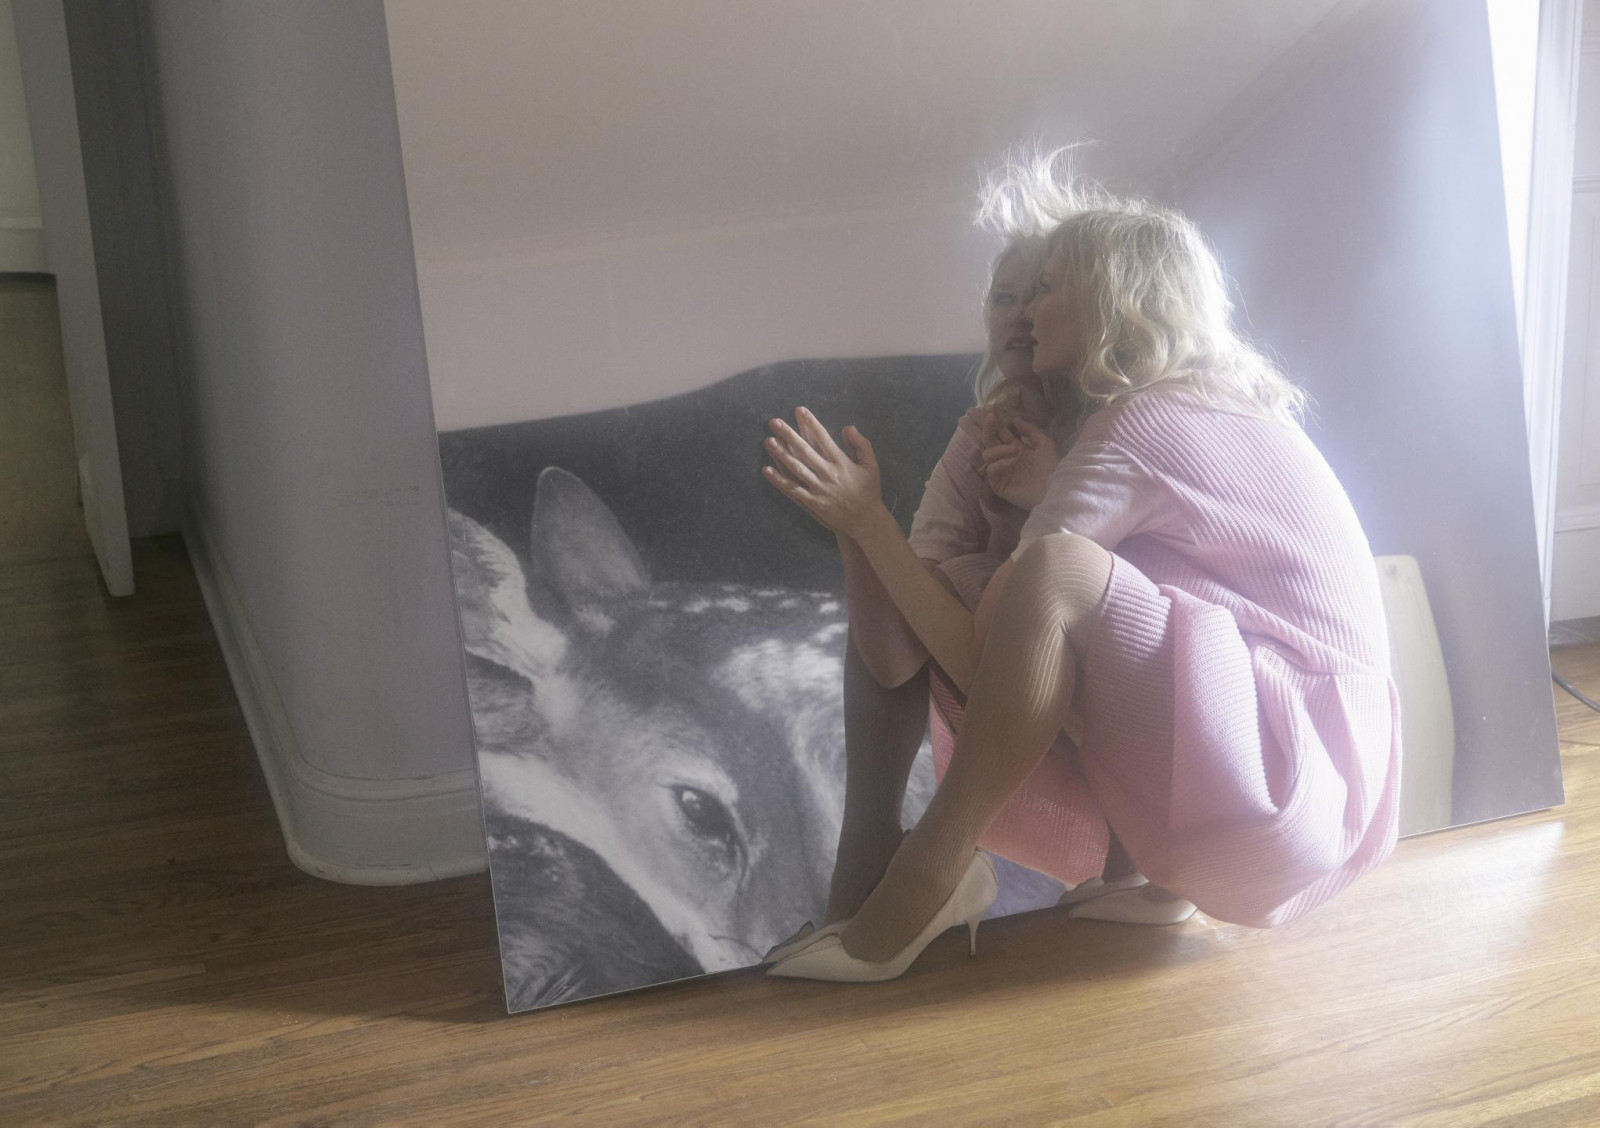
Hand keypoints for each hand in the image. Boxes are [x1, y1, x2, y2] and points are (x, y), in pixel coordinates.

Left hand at [762, 406, 886, 537]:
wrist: (865, 521)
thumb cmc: (868, 491)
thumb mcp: (871, 465)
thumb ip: (861, 444)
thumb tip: (847, 427)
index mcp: (841, 463)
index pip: (823, 438)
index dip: (810, 423)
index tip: (799, 410)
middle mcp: (827, 474)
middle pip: (804, 451)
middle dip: (789, 435)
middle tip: (775, 422)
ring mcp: (817, 489)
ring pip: (795, 468)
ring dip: (780, 454)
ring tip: (768, 441)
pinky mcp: (811, 502)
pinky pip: (792, 489)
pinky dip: (778, 480)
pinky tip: (767, 470)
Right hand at [978, 412, 1059, 508]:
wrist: (1055, 489)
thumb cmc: (1052, 468)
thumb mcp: (1044, 444)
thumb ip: (1030, 430)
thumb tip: (1015, 418)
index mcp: (1016, 447)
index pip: (999, 432)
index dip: (992, 420)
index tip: (985, 408)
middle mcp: (1005, 457)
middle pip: (986, 440)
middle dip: (977, 427)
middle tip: (968, 415)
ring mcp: (1001, 471)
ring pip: (987, 454)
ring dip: (998, 448)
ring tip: (1014, 449)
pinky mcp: (998, 484)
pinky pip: (992, 470)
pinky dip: (1001, 462)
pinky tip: (1013, 460)